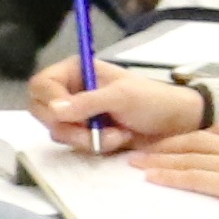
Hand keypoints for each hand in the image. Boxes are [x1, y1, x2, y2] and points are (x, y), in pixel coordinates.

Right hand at [29, 52, 215, 148]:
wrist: (175, 124)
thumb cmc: (153, 100)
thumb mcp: (122, 96)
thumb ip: (88, 102)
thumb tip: (54, 109)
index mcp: (77, 71)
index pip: (42, 84)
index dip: (50, 101)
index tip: (65, 114)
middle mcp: (72, 91)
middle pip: (42, 111)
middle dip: (70, 126)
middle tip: (92, 129)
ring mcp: (77, 114)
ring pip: (58, 132)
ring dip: (87, 138)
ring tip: (116, 134)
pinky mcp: (85, 134)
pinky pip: (73, 145)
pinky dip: (94, 146)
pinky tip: (117, 139)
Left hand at [127, 119, 218, 218]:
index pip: (218, 132)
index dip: (194, 136)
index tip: (178, 138)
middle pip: (195, 141)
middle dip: (168, 144)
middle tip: (145, 148)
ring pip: (187, 156)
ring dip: (159, 159)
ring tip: (137, 162)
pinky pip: (191, 177)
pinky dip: (169, 176)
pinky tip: (152, 178)